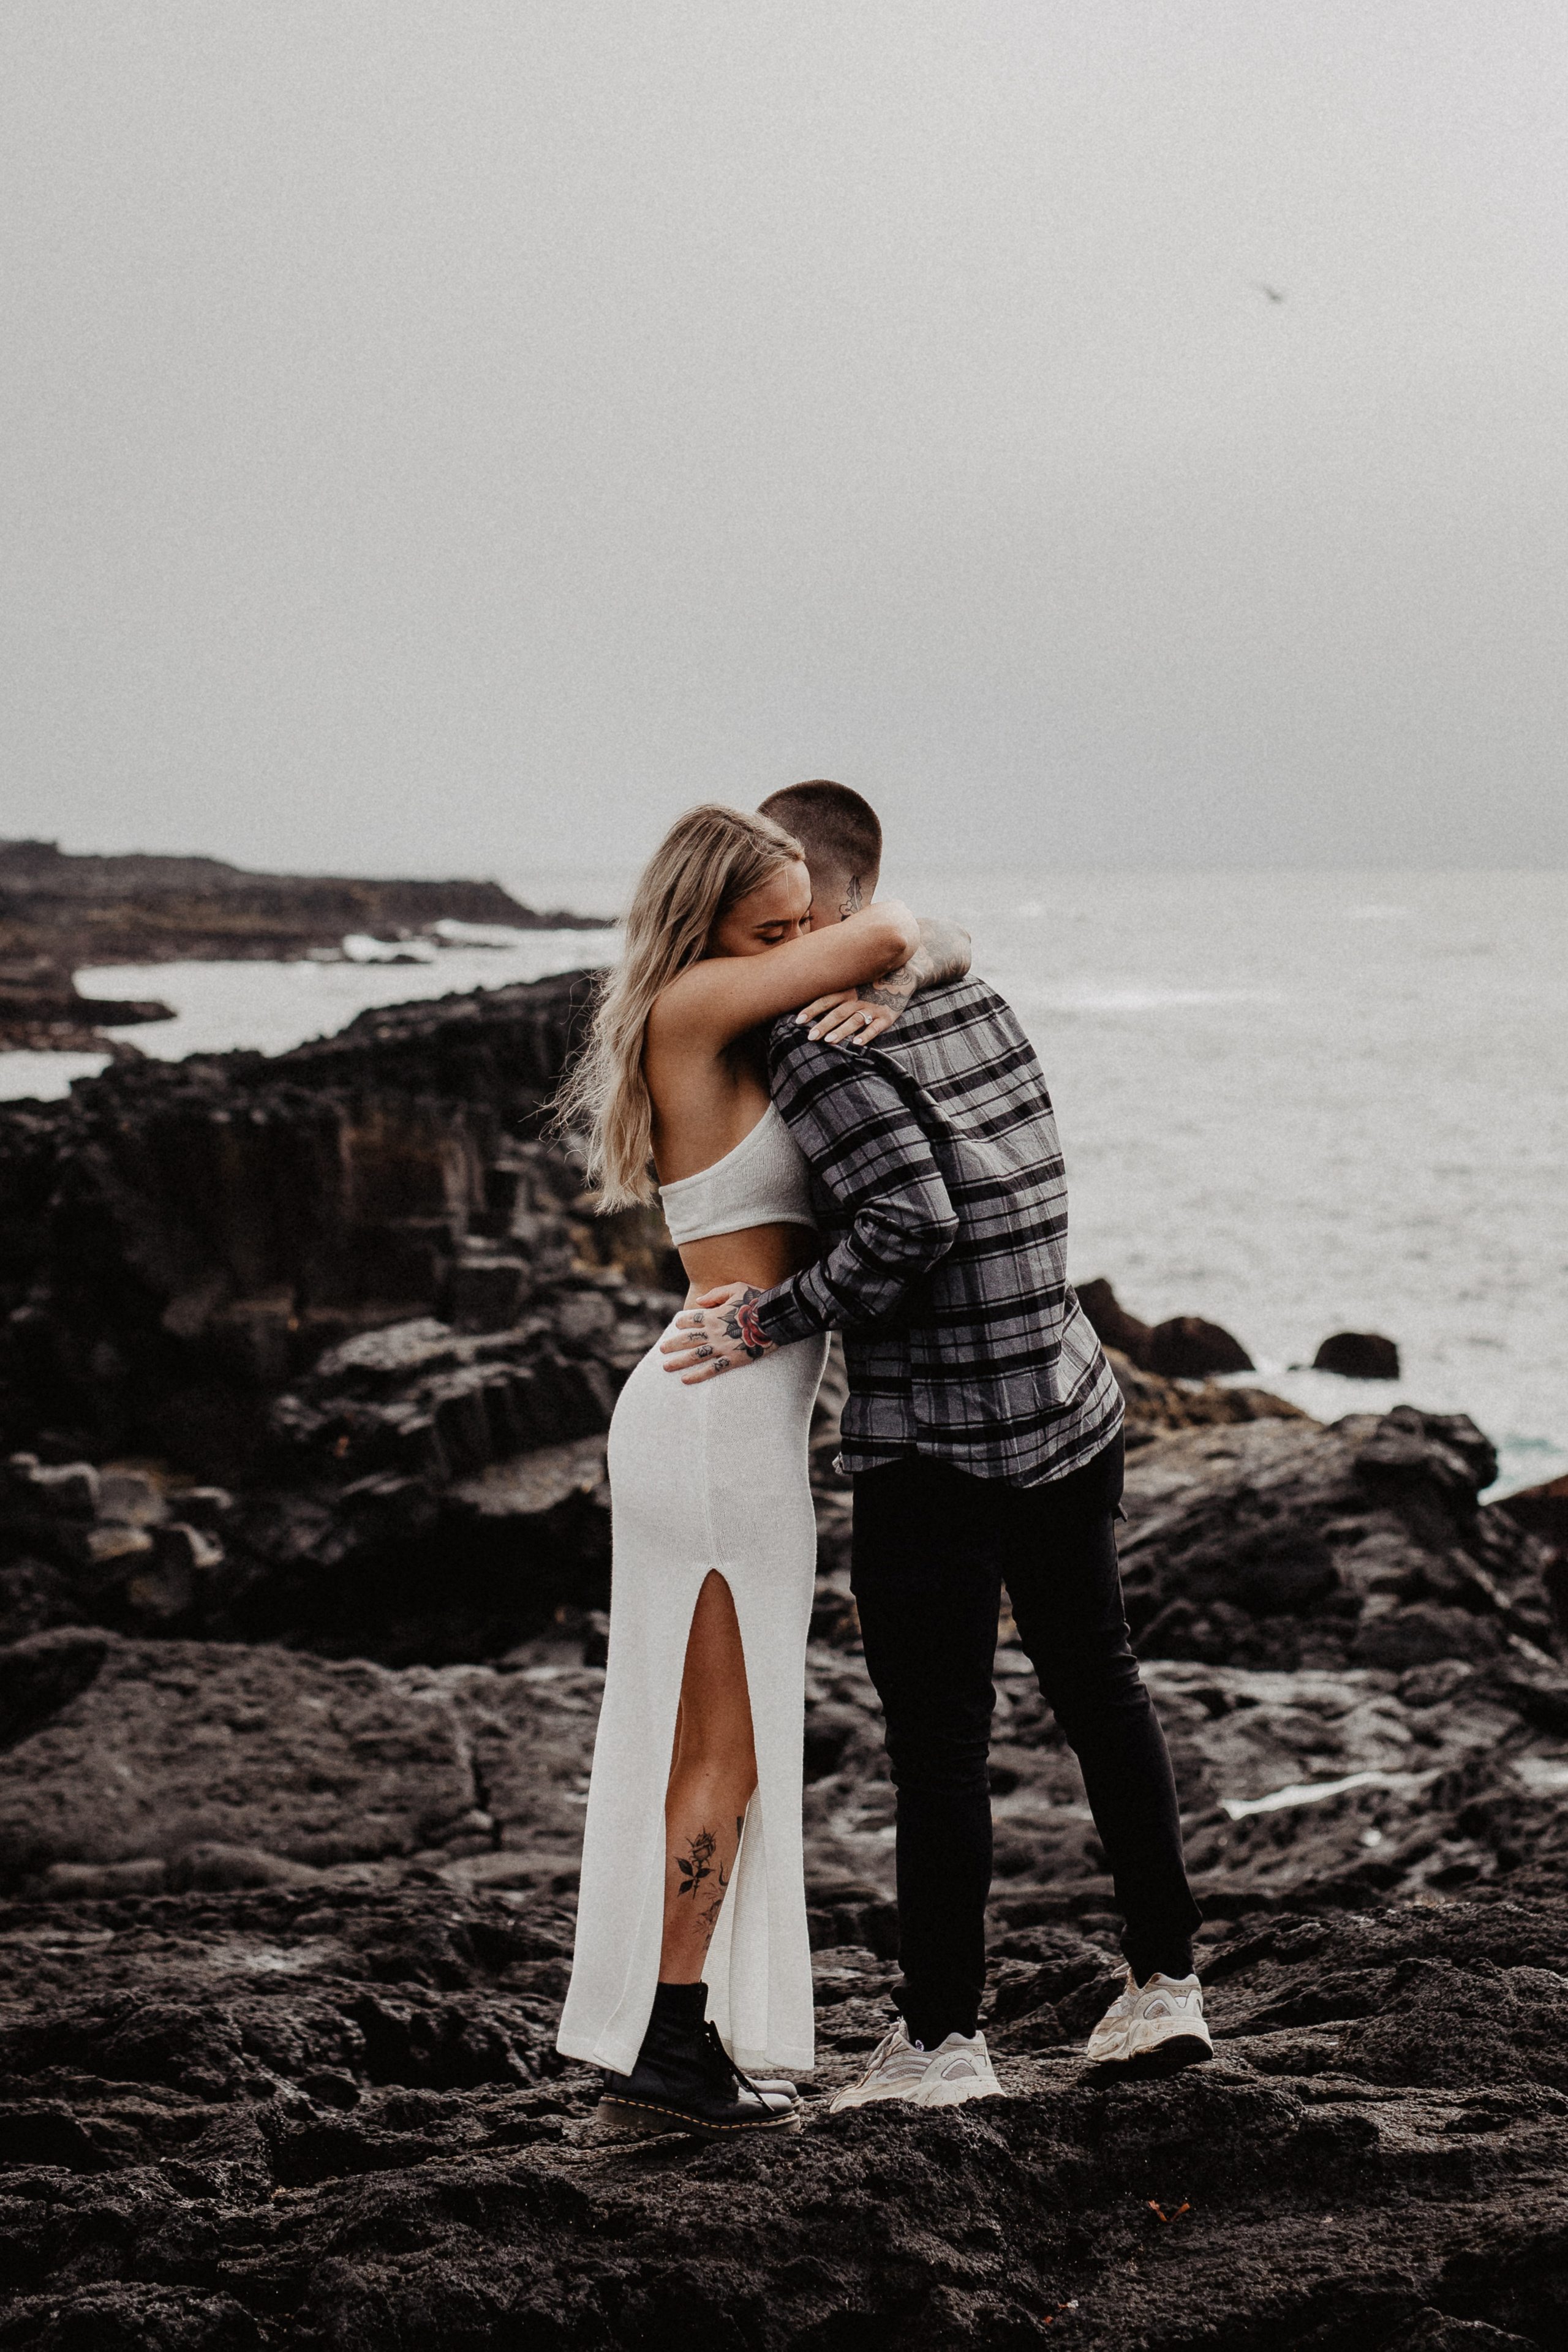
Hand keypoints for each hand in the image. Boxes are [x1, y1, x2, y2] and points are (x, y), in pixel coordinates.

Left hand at [659, 1284, 777, 1381]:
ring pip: (695, 1356)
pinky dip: (698, 1376)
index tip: (677, 1326)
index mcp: (714, 1315)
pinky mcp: (733, 1360)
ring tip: (666, 1367)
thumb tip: (699, 1301)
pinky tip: (686, 1380)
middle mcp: (714, 1333)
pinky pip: (712, 1369)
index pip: (690, 1319)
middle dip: (673, 1345)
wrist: (776, 1318)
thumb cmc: (758, 1300)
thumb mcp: (737, 1288)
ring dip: (679, 1362)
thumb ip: (716, 1294)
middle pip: (687, 1339)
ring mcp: (722, 1347)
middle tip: (662, 1350)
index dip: (681, 1322)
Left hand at [795, 986, 907, 1045]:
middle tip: (810, 1037)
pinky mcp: (886, 1016)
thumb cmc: (870, 981)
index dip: (812, 1010)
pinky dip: (866, 1035)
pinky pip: (875, 1028)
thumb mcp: (853, 981)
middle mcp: (858, 999)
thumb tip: (808, 999)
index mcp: (847, 991)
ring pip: (854, 1021)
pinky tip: (856, 1044)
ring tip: (829, 1041)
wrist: (902, 973)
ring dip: (842, 1031)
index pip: (826, 1001)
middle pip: (838, 1013)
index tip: (798, 1021)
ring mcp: (872, 1008)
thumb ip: (835, 990)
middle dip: (823, 1025)